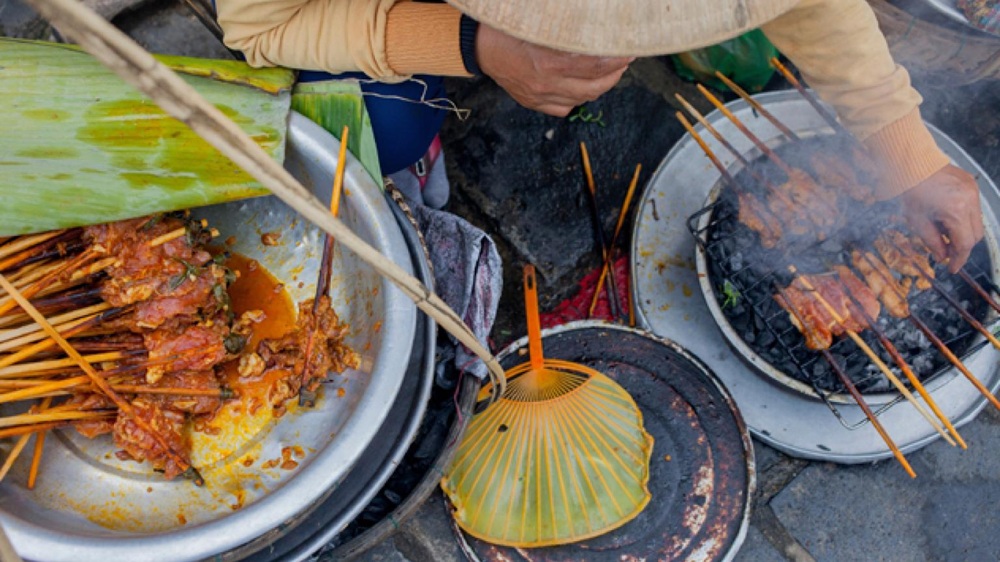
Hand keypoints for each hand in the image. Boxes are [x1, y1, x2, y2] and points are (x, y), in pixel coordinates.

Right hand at [475, 23, 632, 116]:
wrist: (481, 47)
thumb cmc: (510, 28)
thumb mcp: (540, 23)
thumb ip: (569, 29)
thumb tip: (596, 28)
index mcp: (549, 61)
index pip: (595, 64)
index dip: (616, 58)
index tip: (628, 49)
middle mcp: (546, 83)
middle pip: (595, 86)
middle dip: (615, 73)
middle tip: (625, 60)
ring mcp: (540, 97)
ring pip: (583, 98)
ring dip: (601, 86)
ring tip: (611, 72)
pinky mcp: (534, 103)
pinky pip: (565, 108)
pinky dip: (580, 98)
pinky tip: (586, 86)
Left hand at [900, 165, 983, 272]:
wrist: (910, 163)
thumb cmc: (909, 189)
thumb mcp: (917, 221)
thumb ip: (932, 242)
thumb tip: (942, 256)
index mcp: (956, 210)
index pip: (965, 244)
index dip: (959, 259)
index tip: (952, 267)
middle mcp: (970, 200)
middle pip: (975, 235)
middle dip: (962, 247)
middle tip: (946, 252)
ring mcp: (973, 190)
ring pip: (977, 223)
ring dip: (963, 232)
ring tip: (943, 232)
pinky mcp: (972, 184)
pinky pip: (974, 208)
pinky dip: (964, 218)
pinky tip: (947, 218)